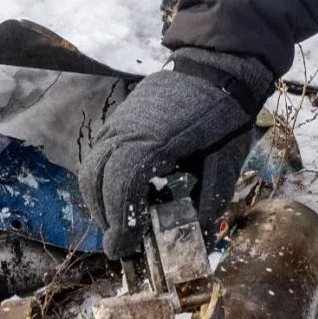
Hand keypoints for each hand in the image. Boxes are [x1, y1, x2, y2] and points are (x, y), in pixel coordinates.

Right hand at [78, 49, 274, 258]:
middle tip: (123, 241)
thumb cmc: (226, 117)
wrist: (218, 69)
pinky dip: (103, 180)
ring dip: (100, 199)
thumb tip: (192, 245)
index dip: (120, 223)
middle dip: (106, 216)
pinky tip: (124, 194)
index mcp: (153, 140)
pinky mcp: (118, 118)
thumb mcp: (225, 167)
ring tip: (121, 221)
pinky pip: (98, 153)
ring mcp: (118, 121)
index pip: (121, 187)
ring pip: (91, 166)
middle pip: (95, 179)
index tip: (127, 248)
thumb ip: (206, 207)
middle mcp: (126, 129)